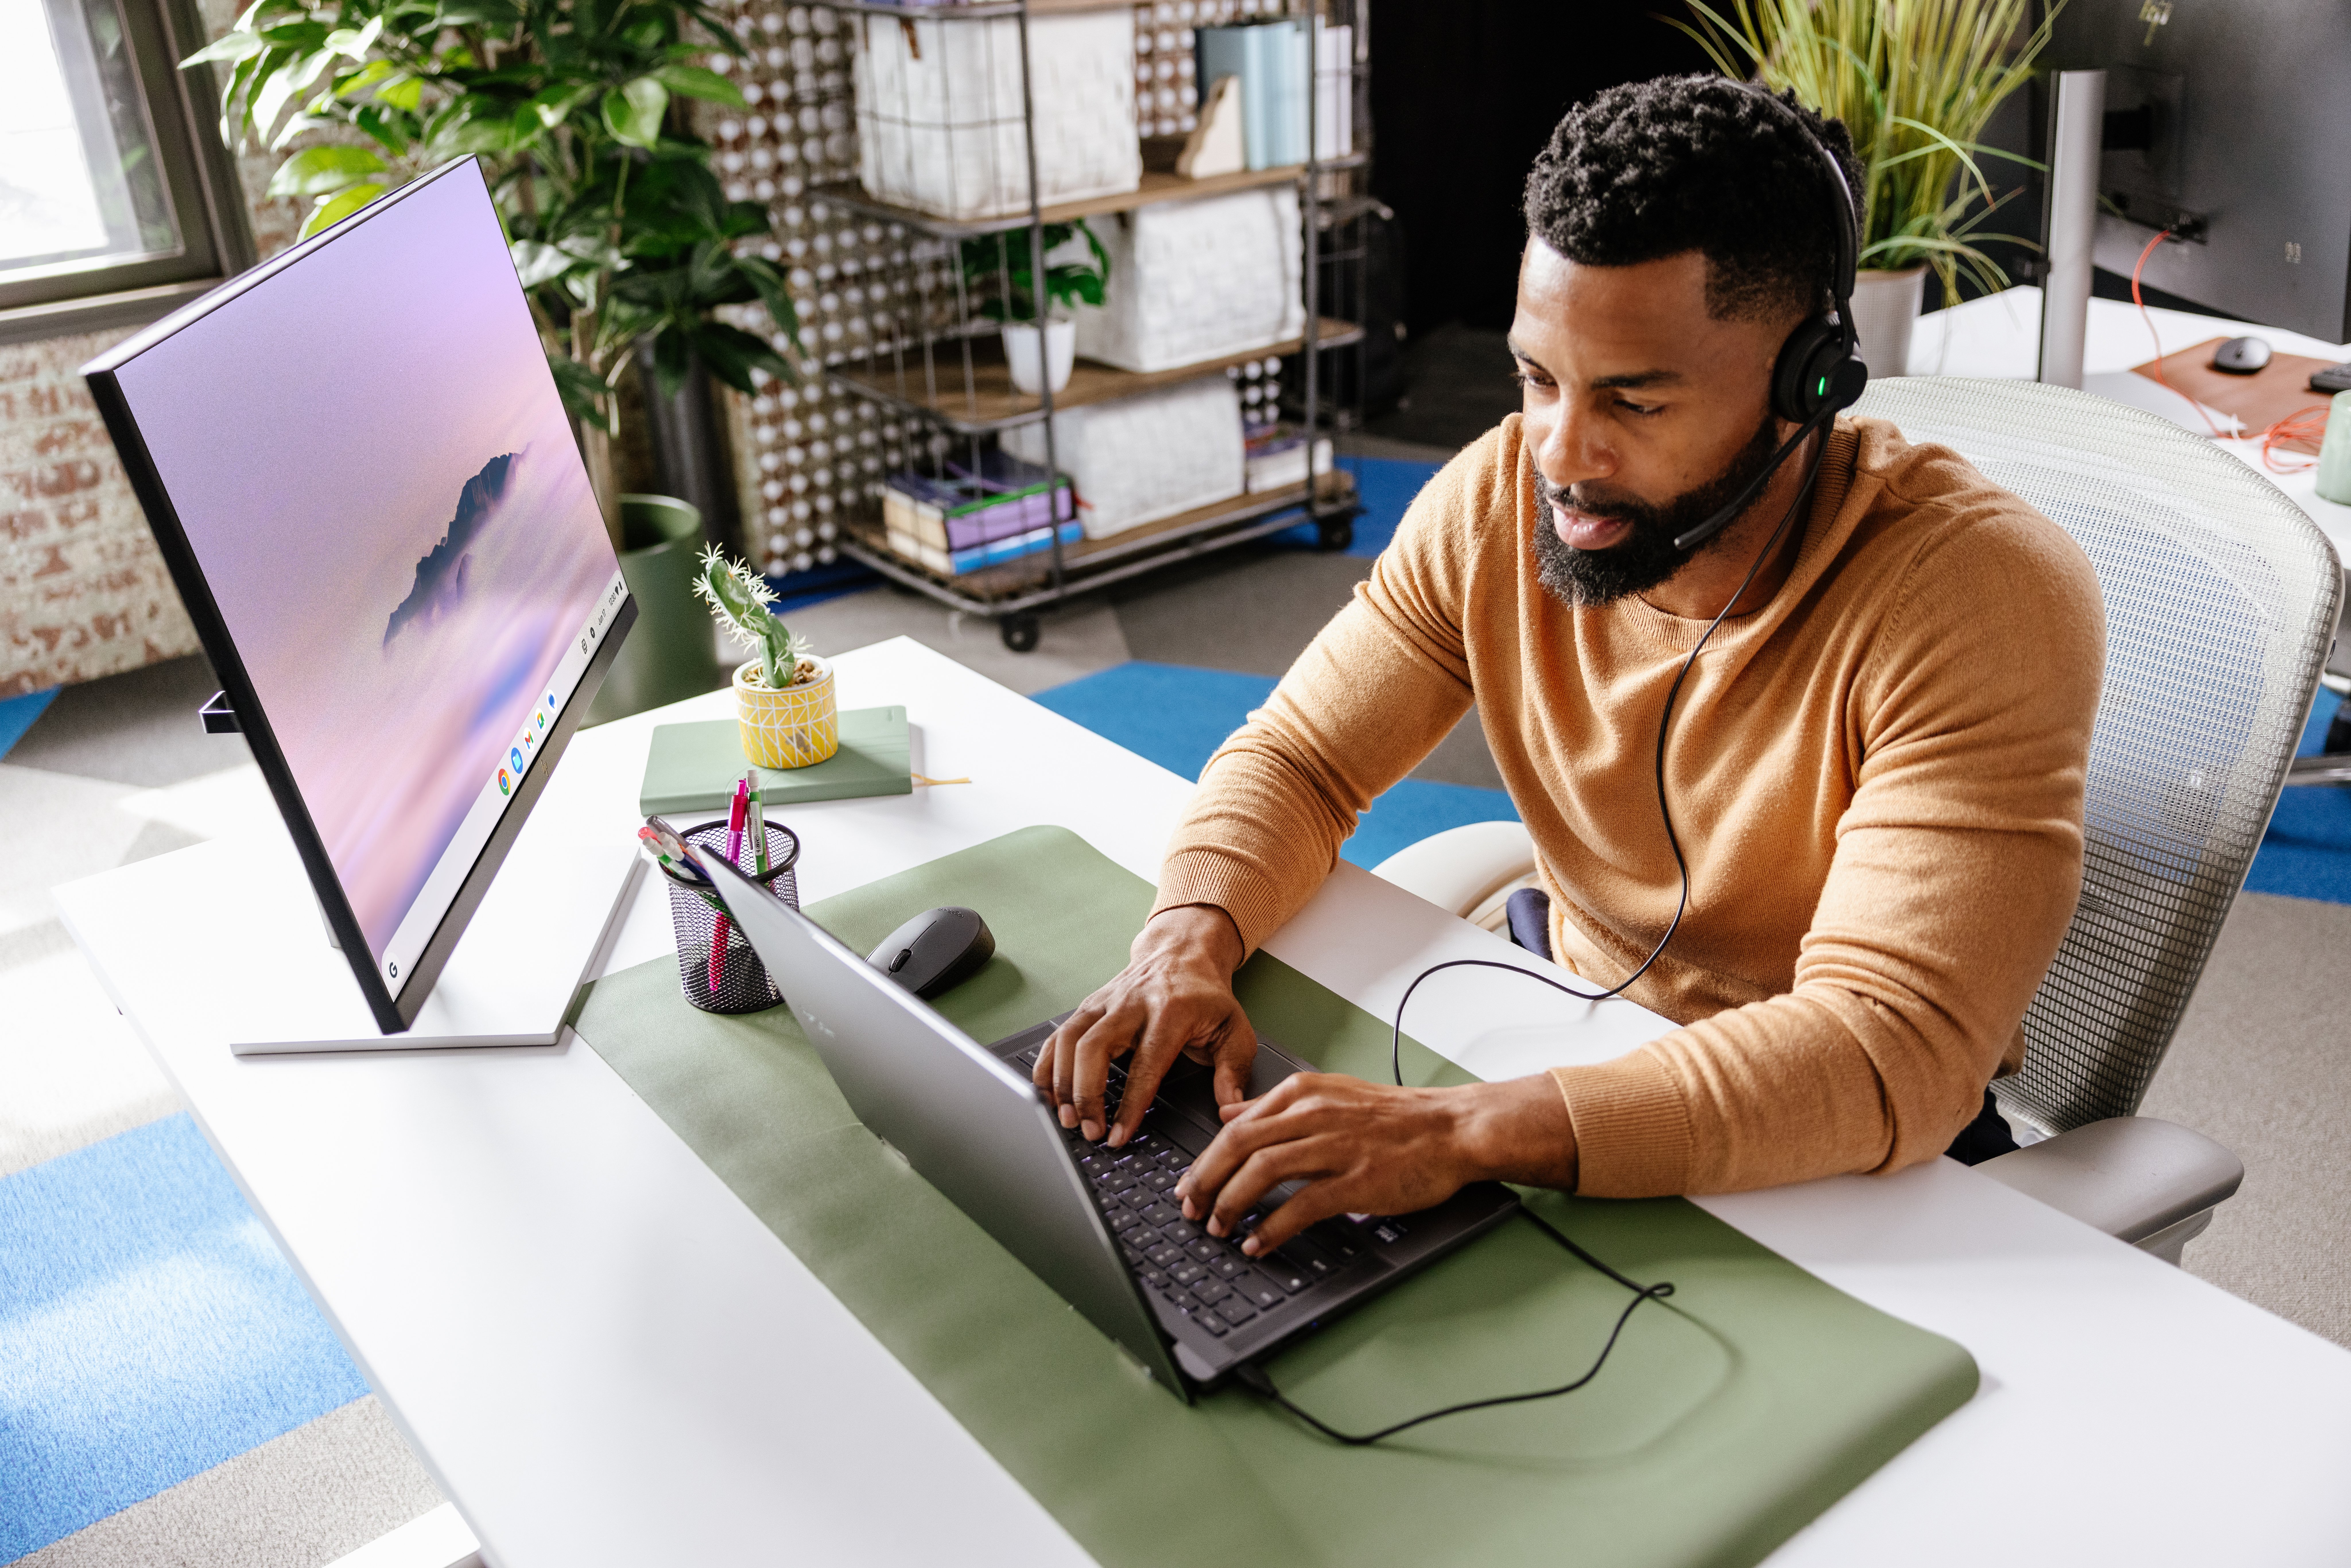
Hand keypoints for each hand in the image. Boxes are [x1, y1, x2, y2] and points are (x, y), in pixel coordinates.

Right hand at [1033, 905, 1256, 1146]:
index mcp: (1171, 1012)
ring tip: (1066, 1117)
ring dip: (1062, 1081)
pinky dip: (1047, 1064)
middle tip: (1088, 1130)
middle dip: (1086, 1093)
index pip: (1145, 1064)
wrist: (1183, 953)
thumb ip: (1233, 1070)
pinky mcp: (1088, 1005)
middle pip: (1094, 1047)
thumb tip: (1230, 1107)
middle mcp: (1132, 1004)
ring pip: (1069, 1038)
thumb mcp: (1235, 1029)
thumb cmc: (1207, 998)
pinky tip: (1047, 1092)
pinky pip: (1058, 1035)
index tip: (1119, 1135)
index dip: (1130, 1104)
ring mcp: (1105, 1002)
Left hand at [1175, 1075, 1577, 1255]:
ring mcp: (1336, 1146)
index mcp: (1304, 1092)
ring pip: (1262, 1171)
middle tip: (1190, 1209)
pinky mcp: (1357, 1180)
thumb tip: (1229, 1112)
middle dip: (1206, 1180)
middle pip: (1239, 1145)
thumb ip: (1277, 1105)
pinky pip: (1302, 1205)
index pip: (1236, 1123)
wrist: (1452, 1128)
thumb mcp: (1330, 1094)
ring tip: (1218, 1228)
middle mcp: (1314, 1114)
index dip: (1204, 1157)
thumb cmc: (1396, 1117)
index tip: (1187, 1183)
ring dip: (1232, 1203)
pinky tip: (1258, 1243)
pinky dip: (1272, 1226)